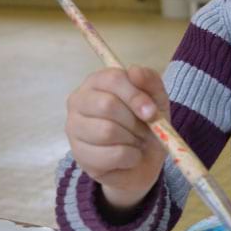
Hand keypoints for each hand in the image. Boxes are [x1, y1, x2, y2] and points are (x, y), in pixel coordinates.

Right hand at [65, 66, 168, 211]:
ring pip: (107, 131)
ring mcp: (74, 128)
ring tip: (136, 141)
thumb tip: (134, 70)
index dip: (136, 96)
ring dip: (132, 139)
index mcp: (97, 81)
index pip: (113, 79)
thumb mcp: (157, 99)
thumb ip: (149, 80)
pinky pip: (110, 155)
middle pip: (107, 105)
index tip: (152, 112)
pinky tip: (130, 156)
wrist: (144, 159)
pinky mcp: (79, 155)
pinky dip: (130, 157)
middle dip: (134, 121)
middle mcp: (79, 101)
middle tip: (144, 129)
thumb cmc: (146, 122)